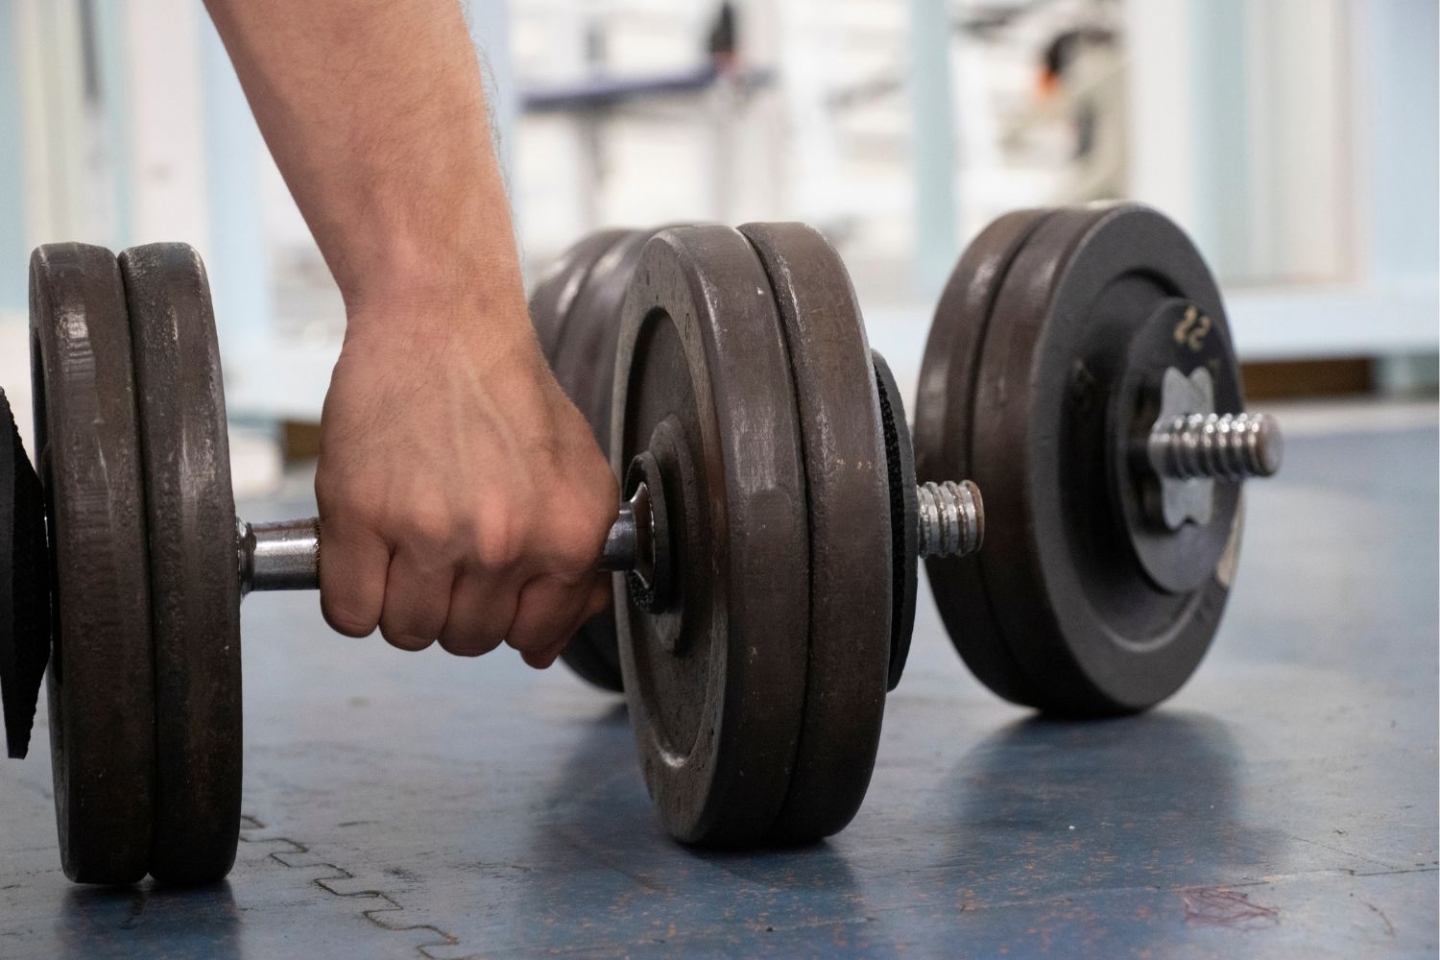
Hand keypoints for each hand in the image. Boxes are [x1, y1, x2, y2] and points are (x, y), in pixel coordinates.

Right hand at [314, 300, 617, 665]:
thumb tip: (546, 645)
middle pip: (465, 641)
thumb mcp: (578, 476)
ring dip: (398, 602)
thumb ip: (578, 562)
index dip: (504, 618)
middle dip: (449, 608)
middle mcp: (506, 542)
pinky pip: (350, 614)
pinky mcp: (361, 516)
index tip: (486, 590)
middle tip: (439, 553)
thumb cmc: (508, 395)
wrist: (444, 323)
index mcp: (568, 536)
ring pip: (406, 632)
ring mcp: (431, 531)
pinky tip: (364, 553)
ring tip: (402, 546)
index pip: (532, 638)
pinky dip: (350, 596)